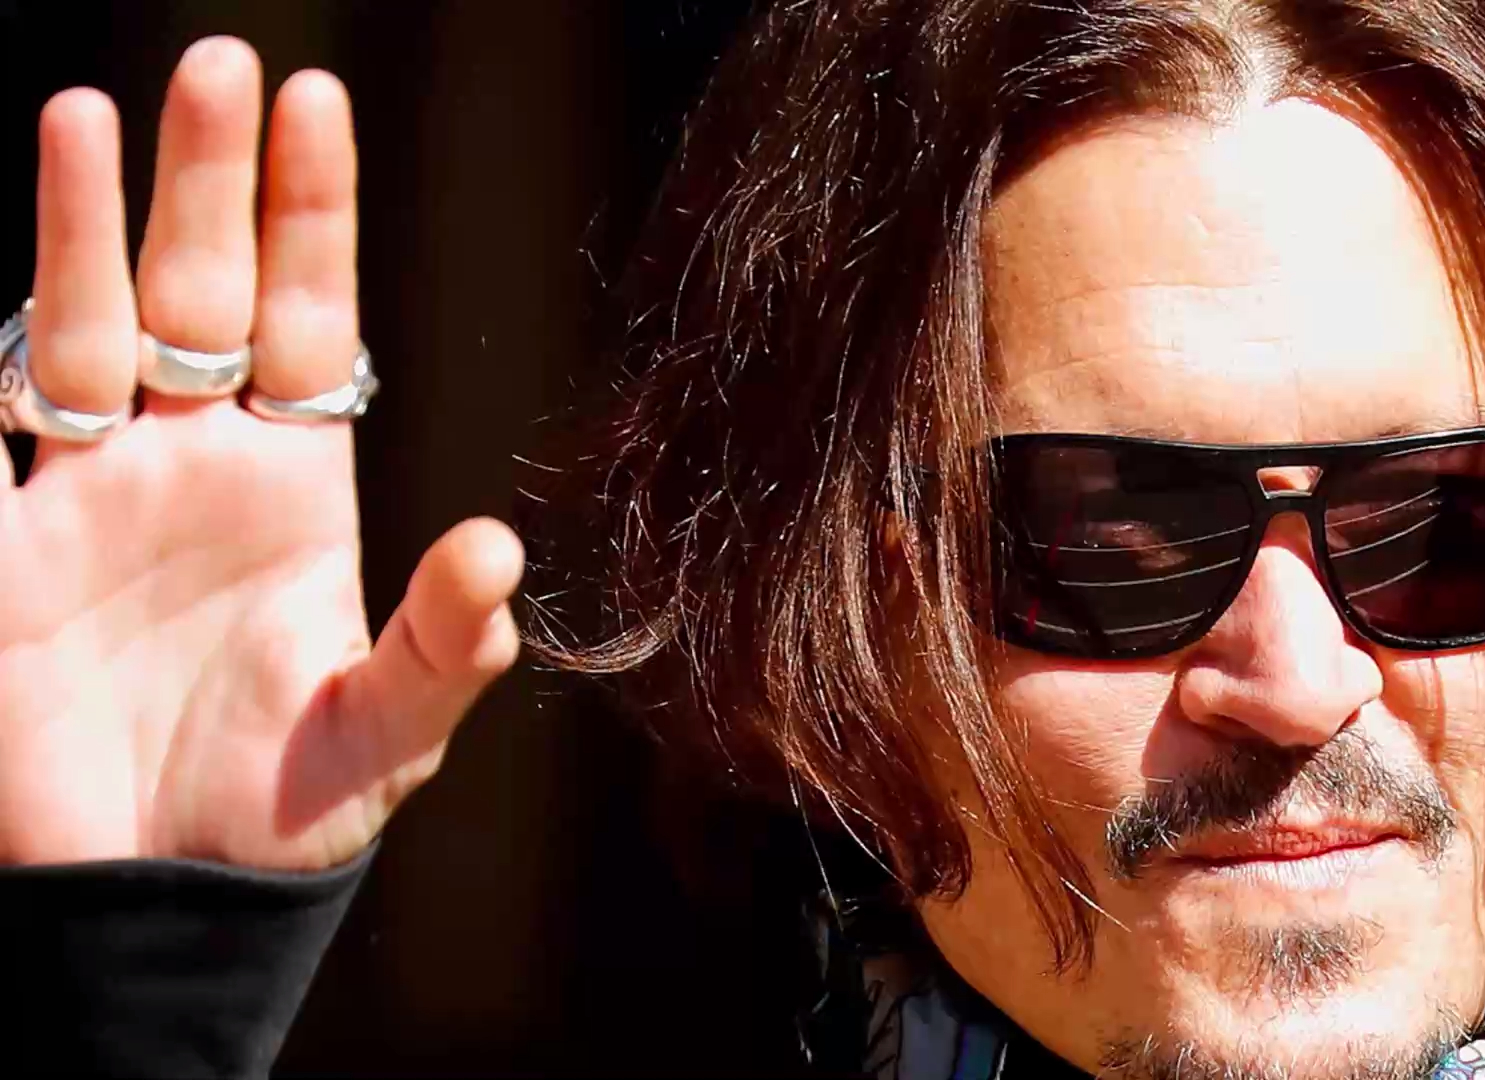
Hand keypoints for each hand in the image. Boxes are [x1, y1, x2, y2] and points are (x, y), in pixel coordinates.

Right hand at [0, 38, 522, 869]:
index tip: (318, 104)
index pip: (305, 323)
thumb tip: (499, 551)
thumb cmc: (283, 825)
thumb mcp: (388, 737)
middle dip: (205, 187)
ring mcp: (84, 504)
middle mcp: (190, 473)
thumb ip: (442, 645)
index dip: (308, 217)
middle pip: (197, 298)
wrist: (164, 906)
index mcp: (296, 490)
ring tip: (85, 113)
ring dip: (79, 232)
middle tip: (223, 67)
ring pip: (78, 334)